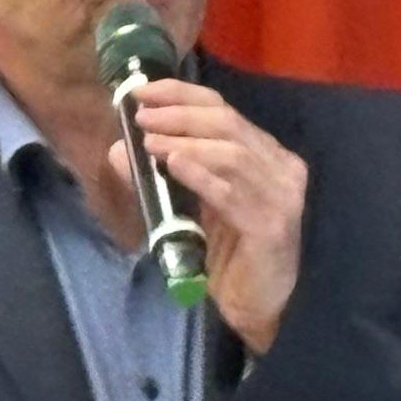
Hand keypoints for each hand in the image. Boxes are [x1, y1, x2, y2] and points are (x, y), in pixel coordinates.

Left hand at [109, 79, 305, 352]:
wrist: (257, 308)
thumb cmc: (227, 257)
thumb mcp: (189, 208)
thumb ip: (158, 179)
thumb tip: (119, 150)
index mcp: (264, 154)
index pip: (223, 109)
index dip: (181, 95)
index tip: (143, 91)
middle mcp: (280, 167)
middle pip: (227, 123)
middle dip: (179, 115)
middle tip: (142, 117)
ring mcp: (281, 195)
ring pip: (231, 152)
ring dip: (185, 142)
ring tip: (150, 143)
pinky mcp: (272, 225)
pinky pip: (233, 193)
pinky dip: (201, 174)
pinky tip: (175, 164)